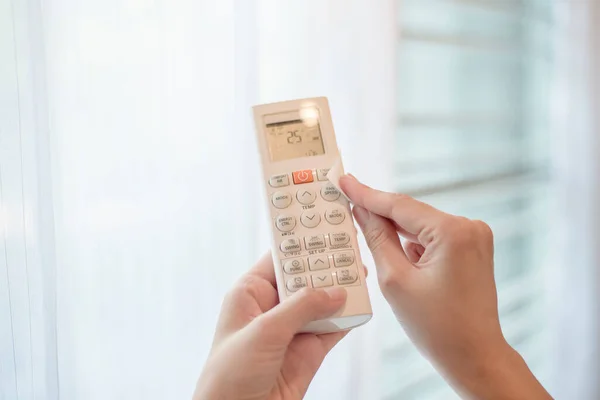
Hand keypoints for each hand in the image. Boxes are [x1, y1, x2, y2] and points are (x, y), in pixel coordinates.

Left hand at [194, 253, 348, 399]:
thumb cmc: (229, 376)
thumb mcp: (264, 332)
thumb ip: (302, 308)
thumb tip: (335, 291)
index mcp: (251, 293)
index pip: (280, 258)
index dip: (302, 243)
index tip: (324, 226)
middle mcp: (272, 307)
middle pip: (306, 277)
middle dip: (327, 265)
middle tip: (351, 248)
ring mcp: (292, 329)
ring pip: (323, 301)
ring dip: (341, 289)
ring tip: (361, 272)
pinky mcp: (308, 350)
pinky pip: (333, 328)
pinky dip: (348, 317)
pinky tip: (361, 304)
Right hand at [340, 174, 551, 399]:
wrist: (475, 356)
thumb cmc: (437, 327)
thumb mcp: (395, 280)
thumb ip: (377, 238)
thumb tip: (362, 211)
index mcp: (453, 233)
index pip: (399, 206)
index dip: (366, 194)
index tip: (344, 181)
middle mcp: (469, 227)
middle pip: (411, 214)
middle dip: (380, 215)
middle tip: (347, 203)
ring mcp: (475, 237)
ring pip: (421, 226)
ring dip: (397, 233)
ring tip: (368, 239)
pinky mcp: (473, 248)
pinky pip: (434, 237)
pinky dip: (414, 244)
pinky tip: (399, 260)